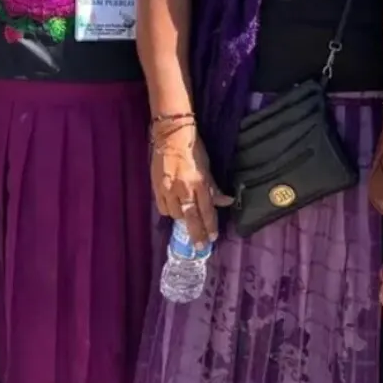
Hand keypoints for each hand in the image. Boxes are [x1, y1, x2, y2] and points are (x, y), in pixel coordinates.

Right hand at [151, 120, 231, 246]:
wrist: (170, 136)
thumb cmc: (193, 148)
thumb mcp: (207, 167)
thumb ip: (214, 187)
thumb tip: (226, 201)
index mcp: (198, 183)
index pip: (206, 210)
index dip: (210, 225)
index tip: (212, 237)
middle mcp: (183, 190)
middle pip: (190, 218)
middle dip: (196, 233)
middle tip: (200, 246)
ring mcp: (167, 190)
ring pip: (176, 214)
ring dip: (183, 219)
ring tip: (189, 220)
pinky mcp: (156, 188)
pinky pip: (163, 207)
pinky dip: (170, 210)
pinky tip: (175, 209)